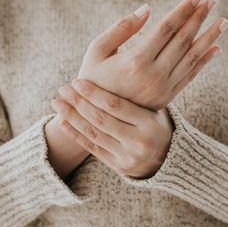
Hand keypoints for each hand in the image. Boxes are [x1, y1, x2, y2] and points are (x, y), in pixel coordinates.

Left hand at [51, 79, 173, 178]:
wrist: (170, 158)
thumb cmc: (156, 123)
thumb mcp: (154, 107)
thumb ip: (136, 92)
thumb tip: (119, 58)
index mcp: (149, 122)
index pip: (115, 105)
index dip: (93, 93)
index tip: (77, 81)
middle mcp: (139, 141)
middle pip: (101, 119)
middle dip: (78, 103)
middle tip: (63, 88)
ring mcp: (128, 156)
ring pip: (94, 134)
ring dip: (72, 117)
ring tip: (57, 103)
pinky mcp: (119, 167)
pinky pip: (92, 148)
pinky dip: (75, 135)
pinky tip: (63, 123)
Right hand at [77, 0, 227, 110]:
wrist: (94, 118)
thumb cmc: (91, 78)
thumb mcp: (97, 50)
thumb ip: (121, 28)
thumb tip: (147, 9)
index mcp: (135, 61)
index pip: (166, 29)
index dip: (182, 11)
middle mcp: (153, 76)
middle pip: (183, 41)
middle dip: (199, 19)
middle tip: (212, 1)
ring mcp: (162, 89)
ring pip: (192, 58)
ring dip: (209, 38)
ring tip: (222, 21)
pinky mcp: (166, 98)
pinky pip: (190, 76)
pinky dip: (204, 61)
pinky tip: (215, 48)